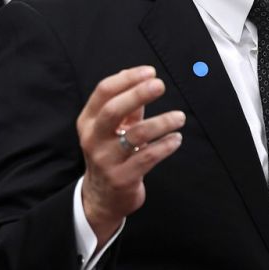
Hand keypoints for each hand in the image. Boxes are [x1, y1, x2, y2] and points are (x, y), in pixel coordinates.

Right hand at [78, 65, 184, 243]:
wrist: (101, 197)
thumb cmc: (110, 154)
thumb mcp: (111, 128)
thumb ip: (125, 105)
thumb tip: (136, 75)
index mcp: (88, 121)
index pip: (103, 92)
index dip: (127, 78)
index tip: (150, 72)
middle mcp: (93, 139)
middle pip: (113, 110)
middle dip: (138, 94)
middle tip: (160, 85)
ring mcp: (106, 160)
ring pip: (136, 135)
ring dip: (161, 122)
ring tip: (180, 117)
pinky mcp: (122, 178)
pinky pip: (147, 157)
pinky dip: (165, 145)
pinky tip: (176, 138)